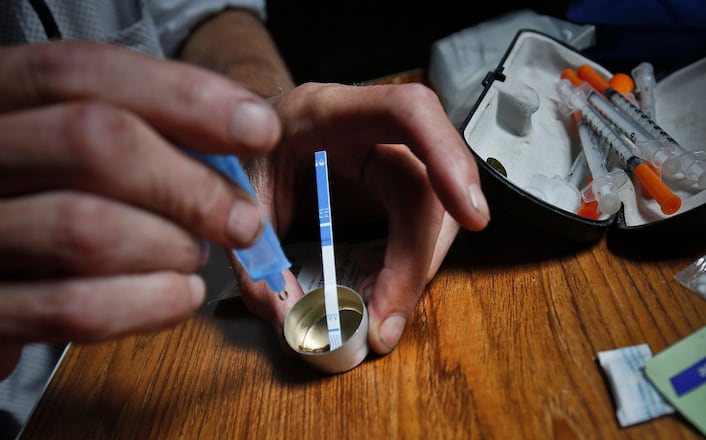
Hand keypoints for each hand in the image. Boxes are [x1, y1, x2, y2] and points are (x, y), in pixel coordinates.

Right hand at [0, 40, 280, 390]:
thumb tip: (232, 144)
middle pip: (94, 143)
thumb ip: (126, 129)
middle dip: (192, 185)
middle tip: (239, 217)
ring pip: (88, 230)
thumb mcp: (47, 138)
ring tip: (193, 254)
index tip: (257, 128)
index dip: (184, 97)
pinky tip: (178, 294)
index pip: (83, 73)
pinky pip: (73, 309)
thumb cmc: (17, 194)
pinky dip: (148, 304)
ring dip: (171, 247)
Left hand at [231, 82, 489, 354]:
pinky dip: (403, 271)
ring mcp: (384, 161)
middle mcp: (369, 132)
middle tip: (385, 323)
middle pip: (426, 188)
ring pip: (433, 216)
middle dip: (416, 260)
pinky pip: (416, 231)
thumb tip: (289, 321)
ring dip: (414, 273)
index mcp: (328, 111)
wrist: (235, 136)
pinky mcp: (388, 190)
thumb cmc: (236, 151)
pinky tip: (379, 297)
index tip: (471, 216)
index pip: (409, 112)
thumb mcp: (234, 195)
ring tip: (381, 319)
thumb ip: (254, 254)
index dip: (447, 158)